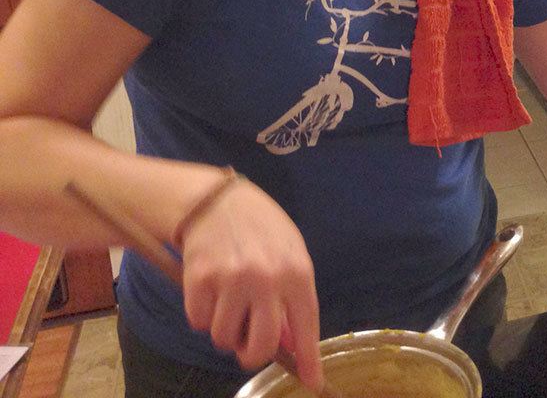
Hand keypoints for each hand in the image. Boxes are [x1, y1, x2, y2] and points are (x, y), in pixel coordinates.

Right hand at [178, 176, 323, 390]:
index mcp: (296, 272)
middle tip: (247, 348)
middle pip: (262, 344)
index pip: (306, 325)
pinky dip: (201, 315)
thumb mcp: (290, 256)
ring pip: (224, 338)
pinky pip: (197, 322)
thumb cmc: (262, 230)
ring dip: (224, 331)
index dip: (309, 358)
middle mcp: (267, 278)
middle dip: (253, 356)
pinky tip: (209, 291)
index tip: (313, 382)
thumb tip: (289, 344)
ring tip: (228, 304)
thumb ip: (292, 298)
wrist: (219, 201)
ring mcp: (232, 280)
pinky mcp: (199, 280)